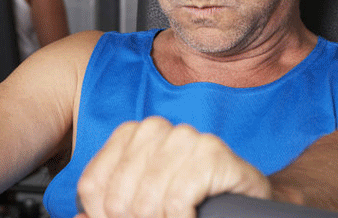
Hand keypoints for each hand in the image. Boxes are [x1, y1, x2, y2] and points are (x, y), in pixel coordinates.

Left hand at [76, 116, 270, 217]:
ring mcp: (185, 137)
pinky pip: (177, 200)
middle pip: (117, 198)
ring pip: (146, 202)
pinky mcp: (212, 153)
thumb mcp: (142, 202)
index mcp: (130, 135)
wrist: (244, 198)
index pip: (93, 185)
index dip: (103, 216)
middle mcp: (155, 129)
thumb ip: (107, 209)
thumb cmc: (191, 199)